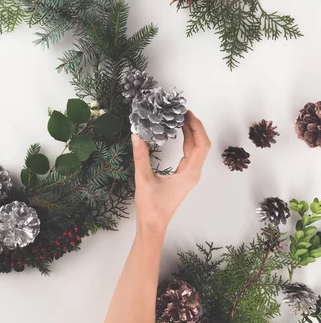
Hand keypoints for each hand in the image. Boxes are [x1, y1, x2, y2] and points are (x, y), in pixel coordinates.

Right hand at [132, 111, 210, 235]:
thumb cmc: (151, 206)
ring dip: (191, 133)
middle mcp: (193, 173)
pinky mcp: (183, 177)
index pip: (201, 144)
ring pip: (196, 149)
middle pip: (201, 144)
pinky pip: (189, 155)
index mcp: (190, 173)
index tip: (187, 113)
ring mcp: (189, 175)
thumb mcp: (143, 179)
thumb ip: (140, 156)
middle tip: (182, 112)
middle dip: (194, 126)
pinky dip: (186, 142)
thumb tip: (136, 135)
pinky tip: (177, 135)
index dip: (196, 126)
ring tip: (180, 119)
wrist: (153, 225)